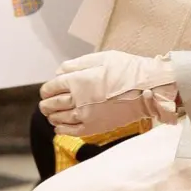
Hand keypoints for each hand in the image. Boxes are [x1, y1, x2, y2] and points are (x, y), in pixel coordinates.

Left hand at [39, 50, 178, 137]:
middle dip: (46, 103)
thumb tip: (59, 71)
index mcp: (78, 80)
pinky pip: (69, 131)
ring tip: (51, 113)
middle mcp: (77, 100)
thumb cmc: (126, 70)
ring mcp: (84, 116)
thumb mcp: (102, 58)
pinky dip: (60, 128)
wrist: (145, 90)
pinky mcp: (93, 128)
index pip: (51, 87)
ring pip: (58, 118)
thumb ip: (78, 64)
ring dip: (51, 115)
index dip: (46, 89)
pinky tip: (59, 126)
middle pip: (51, 104)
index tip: (47, 90)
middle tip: (45, 103)